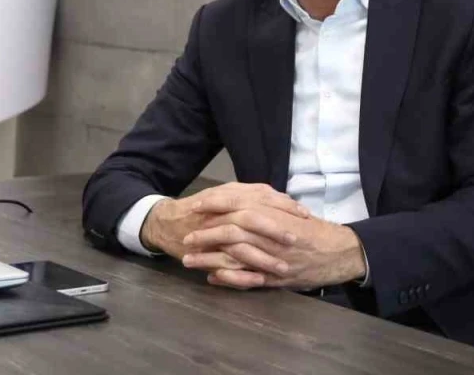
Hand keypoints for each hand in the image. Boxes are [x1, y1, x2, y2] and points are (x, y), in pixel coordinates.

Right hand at [139, 182, 308, 259]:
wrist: (168, 222)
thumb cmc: (202, 209)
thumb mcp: (227, 196)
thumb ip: (251, 197)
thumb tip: (281, 198)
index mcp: (232, 193)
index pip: (263, 195)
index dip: (285, 205)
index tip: (305, 214)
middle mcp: (223, 209)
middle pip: (254, 215)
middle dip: (277, 228)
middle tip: (297, 240)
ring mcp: (213, 230)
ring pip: (242, 243)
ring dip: (264, 256)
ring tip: (283, 268)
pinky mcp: (206, 251)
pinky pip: (226, 263)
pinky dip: (243, 273)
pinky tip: (259, 280)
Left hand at [180, 206, 366, 290]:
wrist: (339, 250)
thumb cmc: (312, 230)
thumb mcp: (288, 212)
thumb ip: (265, 207)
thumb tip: (239, 201)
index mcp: (273, 211)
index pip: (237, 203)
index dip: (214, 204)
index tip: (195, 206)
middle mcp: (271, 232)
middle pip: (230, 229)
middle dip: (205, 233)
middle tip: (185, 237)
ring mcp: (272, 254)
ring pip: (234, 254)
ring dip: (209, 258)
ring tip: (188, 260)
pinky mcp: (276, 275)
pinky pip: (248, 277)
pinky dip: (229, 278)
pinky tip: (212, 278)